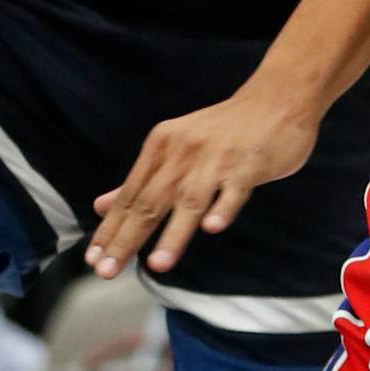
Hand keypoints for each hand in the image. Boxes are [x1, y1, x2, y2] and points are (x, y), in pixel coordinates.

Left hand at [86, 90, 317, 278]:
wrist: (276, 99)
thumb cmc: (223, 129)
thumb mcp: (174, 145)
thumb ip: (141, 179)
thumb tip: (102, 206)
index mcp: (162, 146)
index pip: (130, 194)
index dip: (110, 228)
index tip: (93, 259)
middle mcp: (183, 152)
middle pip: (151, 201)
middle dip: (127, 238)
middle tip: (107, 270)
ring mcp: (217, 159)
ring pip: (190, 200)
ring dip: (173, 233)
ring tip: (157, 264)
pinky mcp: (248, 165)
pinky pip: (234, 190)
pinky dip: (223, 208)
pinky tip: (213, 227)